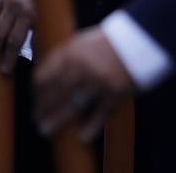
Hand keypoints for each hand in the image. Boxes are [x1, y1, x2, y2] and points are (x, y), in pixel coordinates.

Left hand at [34, 26, 133, 140]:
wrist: (140, 39)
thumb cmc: (107, 42)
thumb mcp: (80, 43)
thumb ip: (64, 58)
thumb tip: (47, 75)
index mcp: (69, 53)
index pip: (45, 75)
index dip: (37, 91)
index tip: (35, 100)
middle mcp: (80, 68)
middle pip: (55, 93)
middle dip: (42, 108)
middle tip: (35, 119)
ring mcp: (98, 82)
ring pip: (72, 105)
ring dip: (57, 119)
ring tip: (45, 130)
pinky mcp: (116, 94)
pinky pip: (100, 114)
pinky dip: (91, 127)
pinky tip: (82, 137)